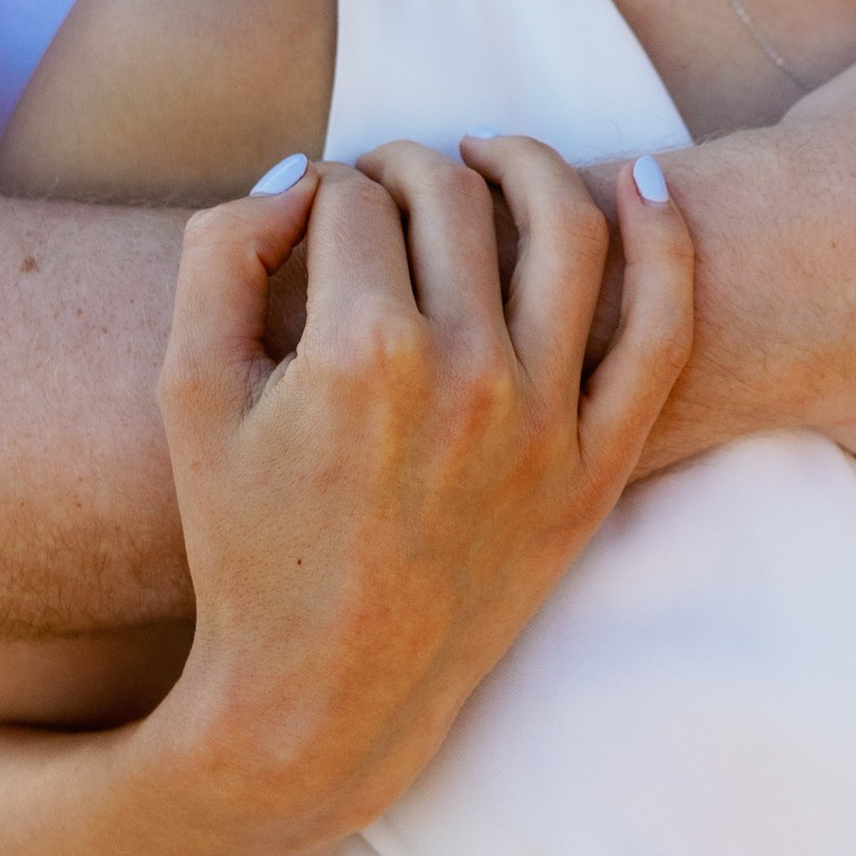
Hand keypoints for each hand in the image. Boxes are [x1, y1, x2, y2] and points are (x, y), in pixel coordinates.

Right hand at [163, 136, 691, 839]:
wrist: (323, 699)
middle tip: (380, 185)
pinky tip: (645, 180)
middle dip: (406, 166)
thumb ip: (219, 254)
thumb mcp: (188, 392)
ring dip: (523, 164)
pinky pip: (663, 332)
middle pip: (452, 197)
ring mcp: (545, 425)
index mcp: (360, 353)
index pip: (355, 200)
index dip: (325, 189)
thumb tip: (299, 174)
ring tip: (484, 156)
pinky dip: (666, 241)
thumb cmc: (245, 544)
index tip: (313, 213)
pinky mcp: (597, 470)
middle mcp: (467, 377)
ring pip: (567, 229)